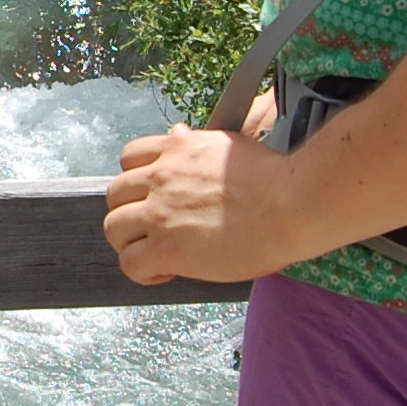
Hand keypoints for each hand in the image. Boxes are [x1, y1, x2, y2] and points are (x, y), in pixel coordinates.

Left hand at [102, 125, 296, 286]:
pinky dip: (142, 273)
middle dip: (129, 213)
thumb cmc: (273, 178)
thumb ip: (196, 144)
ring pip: (114, 229)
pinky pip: (130, 264)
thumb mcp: (228, 145)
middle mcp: (161, 176)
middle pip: (114, 195)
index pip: (129, 158)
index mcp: (177, 148)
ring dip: (130, 243)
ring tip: (156, 254)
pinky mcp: (168, 248)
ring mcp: (161, 212)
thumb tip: (178, 132)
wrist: (292, 203)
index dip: (136, 180)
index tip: (152, 196)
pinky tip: (165, 273)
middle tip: (153, 230)